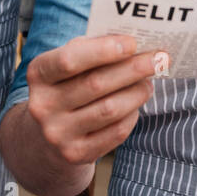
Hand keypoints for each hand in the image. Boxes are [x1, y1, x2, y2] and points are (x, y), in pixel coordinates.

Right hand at [26, 34, 164, 165]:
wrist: (47, 136)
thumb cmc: (66, 87)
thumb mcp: (68, 65)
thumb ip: (92, 49)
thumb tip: (132, 41)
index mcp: (38, 74)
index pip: (69, 60)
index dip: (103, 50)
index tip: (133, 43)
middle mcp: (43, 105)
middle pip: (96, 84)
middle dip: (132, 69)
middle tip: (158, 59)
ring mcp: (58, 133)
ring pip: (110, 109)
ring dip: (137, 92)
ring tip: (148, 82)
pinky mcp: (75, 154)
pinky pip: (115, 132)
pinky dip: (131, 115)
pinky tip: (135, 104)